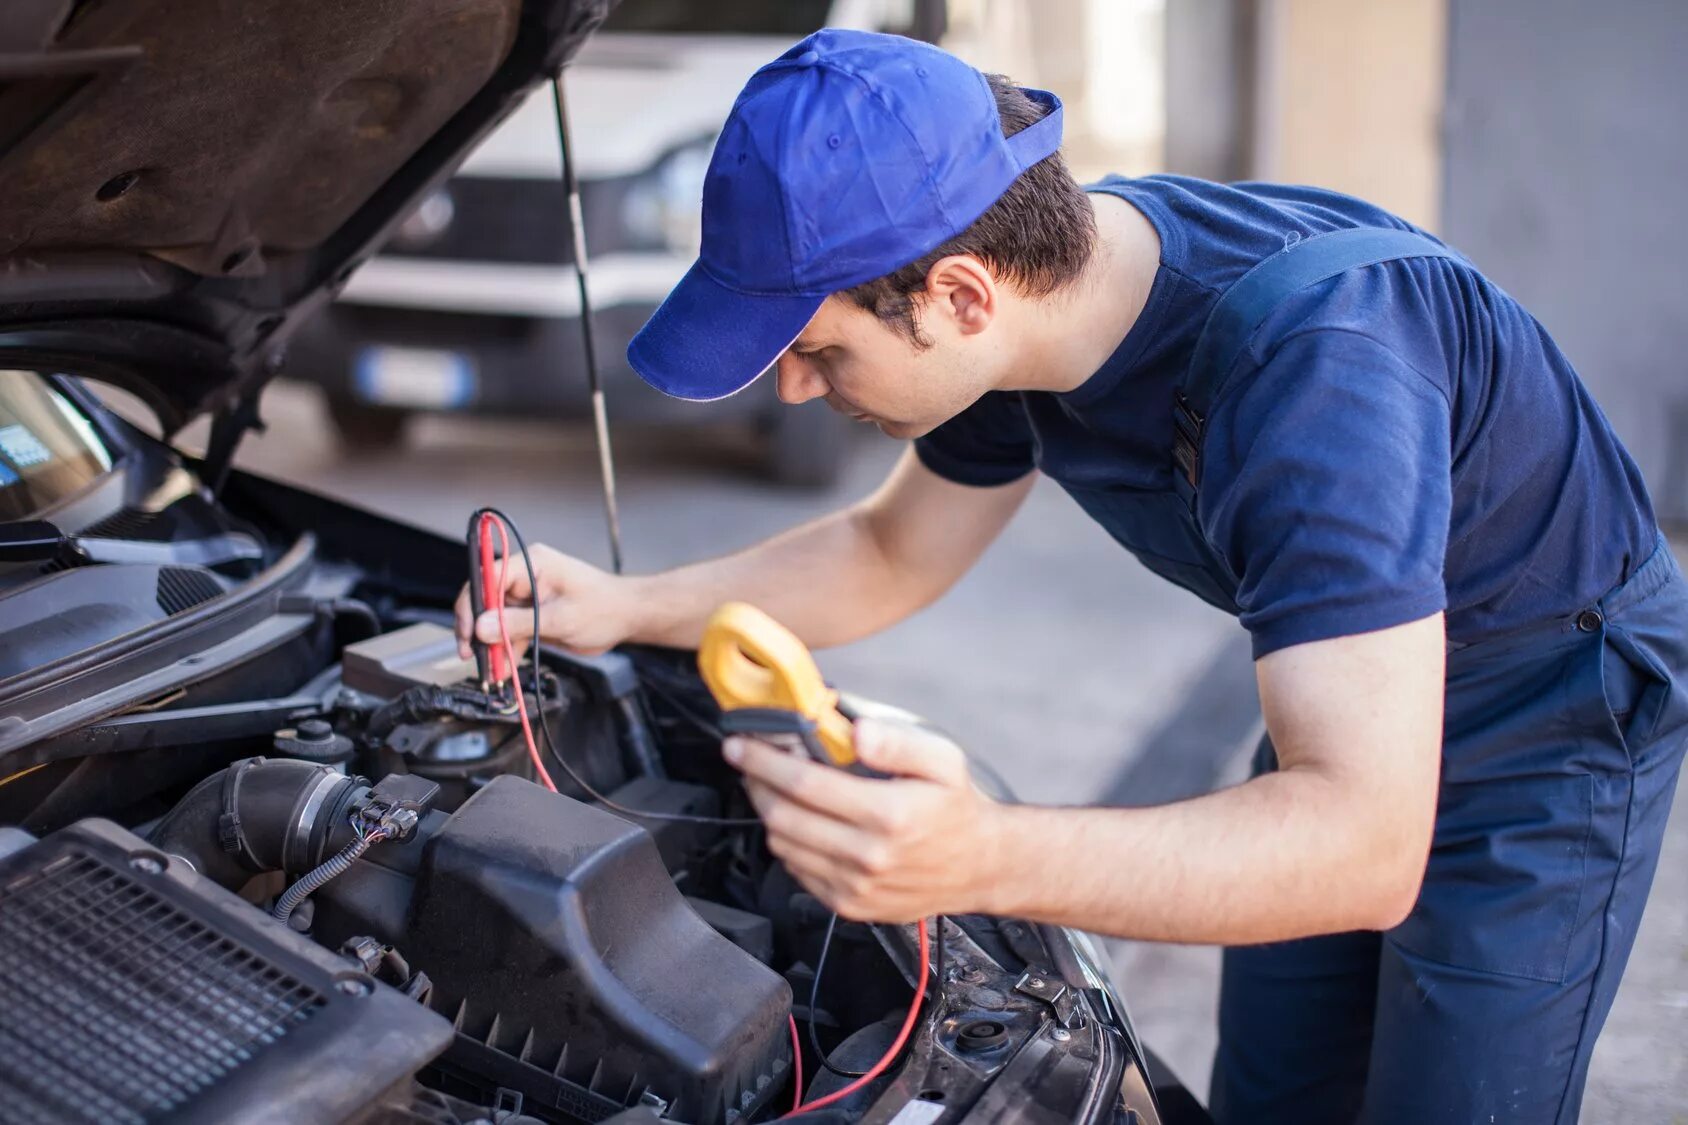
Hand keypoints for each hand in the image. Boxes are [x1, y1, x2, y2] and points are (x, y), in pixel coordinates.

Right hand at [453, 542, 637, 658]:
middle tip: (471, 655)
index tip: (468, 632)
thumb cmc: (605, 608)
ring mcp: (527, 596)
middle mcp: (525, 576)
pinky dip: (505, 649)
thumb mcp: (561, 618)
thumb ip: (520, 624)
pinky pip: (509, 631)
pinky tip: (503, 668)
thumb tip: (482, 628)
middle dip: (476, 629)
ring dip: (490, 645)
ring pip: (494, 619)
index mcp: (531, 563)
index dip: (472, 604)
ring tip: (491, 670)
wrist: (628, 617)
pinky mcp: (532, 614)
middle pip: (485, 599)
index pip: (487, 577)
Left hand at [725, 719, 1004, 922]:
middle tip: (749, 761)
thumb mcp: (942, 760)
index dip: (763, 761)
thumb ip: (897, 741)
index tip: (740, 744)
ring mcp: (855, 886)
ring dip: (768, 812)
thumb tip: (855, 730)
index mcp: (888, 814)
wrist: (980, 866)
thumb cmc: (957, 808)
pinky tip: (800, 821)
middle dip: (755, 783)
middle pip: (783, 816)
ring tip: (772, 787)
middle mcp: (868, 855)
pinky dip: (788, 842)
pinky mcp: (849, 905)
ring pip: (784, 845)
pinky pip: (797, 871)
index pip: (804, 783)